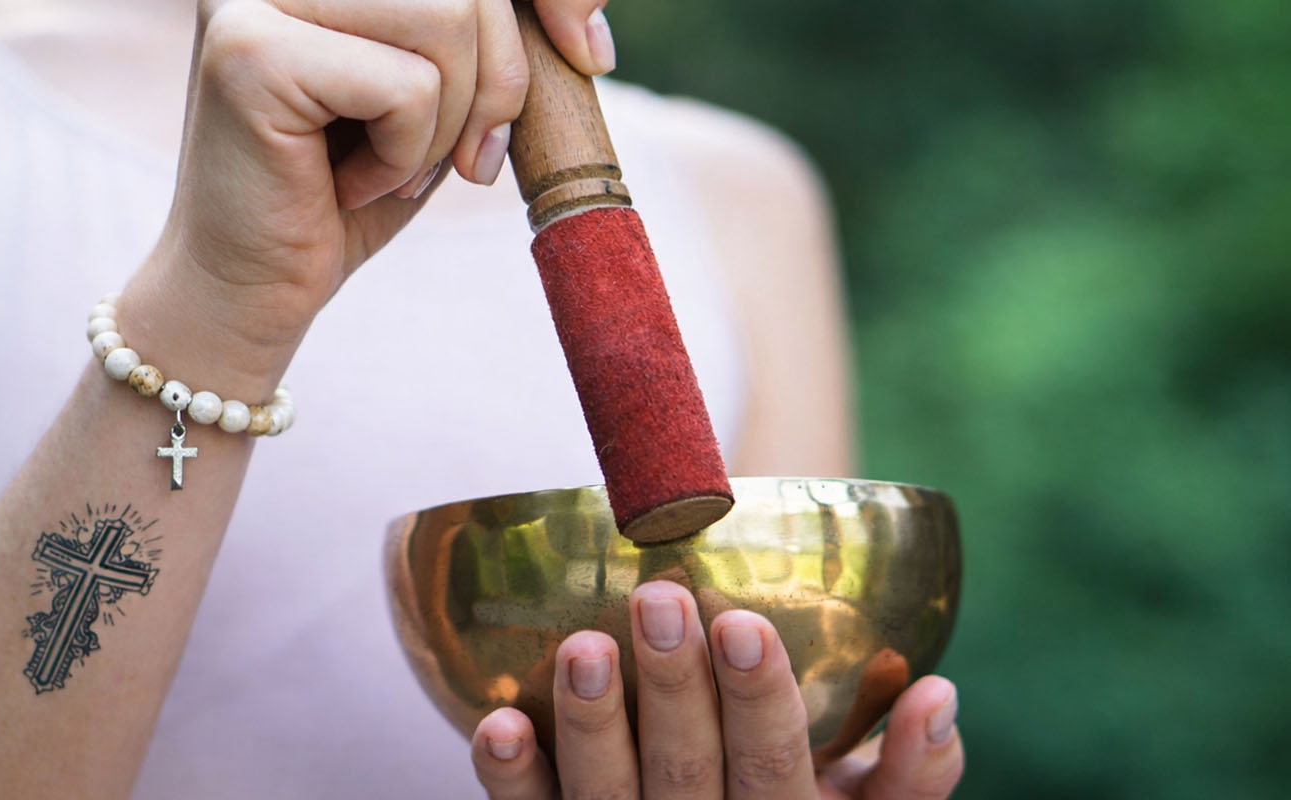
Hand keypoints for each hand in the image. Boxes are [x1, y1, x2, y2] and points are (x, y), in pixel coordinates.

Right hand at [121, 0, 616, 394]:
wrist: (250, 294)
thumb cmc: (347, 197)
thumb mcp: (440, 103)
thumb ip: (484, 43)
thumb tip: (587, 30)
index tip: (591, 55)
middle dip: (498, 81)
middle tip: (467, 163)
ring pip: (445, 19)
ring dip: (445, 124)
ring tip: (388, 169)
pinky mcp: (248, 51)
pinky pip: (408, 87)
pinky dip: (403, 156)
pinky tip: (345, 187)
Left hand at [470, 581, 964, 798]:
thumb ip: (914, 771)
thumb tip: (937, 692)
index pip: (777, 768)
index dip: (760, 702)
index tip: (742, 623)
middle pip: (689, 780)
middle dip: (674, 692)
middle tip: (659, 601)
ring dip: (593, 728)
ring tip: (584, 649)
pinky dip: (513, 781)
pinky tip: (499, 724)